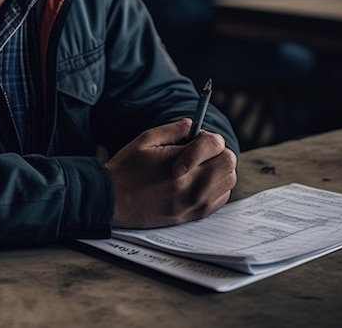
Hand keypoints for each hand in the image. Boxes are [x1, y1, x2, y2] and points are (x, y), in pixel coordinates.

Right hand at [104, 118, 236, 228]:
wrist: (113, 200)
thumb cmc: (126, 169)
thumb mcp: (146, 140)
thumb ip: (173, 130)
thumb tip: (193, 124)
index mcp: (179, 166)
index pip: (215, 144)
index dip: (207, 136)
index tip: (195, 138)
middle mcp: (191, 187)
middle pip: (228, 162)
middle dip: (216, 152)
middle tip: (199, 151)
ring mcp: (194, 204)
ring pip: (228, 181)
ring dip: (219, 169)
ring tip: (199, 166)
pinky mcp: (193, 215)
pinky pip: (221, 199)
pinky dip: (216, 187)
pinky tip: (198, 181)